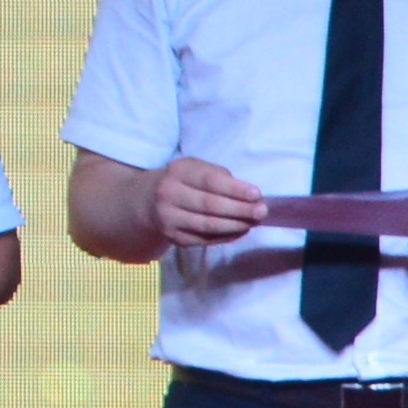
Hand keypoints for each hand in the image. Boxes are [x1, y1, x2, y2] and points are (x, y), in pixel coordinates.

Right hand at [151, 157, 272, 253]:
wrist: (145, 201)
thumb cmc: (181, 181)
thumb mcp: (194, 168)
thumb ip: (218, 176)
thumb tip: (248, 196)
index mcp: (178, 172)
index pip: (210, 181)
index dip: (235, 189)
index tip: (257, 194)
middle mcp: (168, 194)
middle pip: (210, 205)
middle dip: (240, 210)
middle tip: (261, 212)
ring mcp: (168, 218)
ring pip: (208, 225)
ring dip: (235, 225)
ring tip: (253, 222)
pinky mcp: (173, 238)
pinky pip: (204, 239)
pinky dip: (226, 236)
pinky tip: (240, 231)